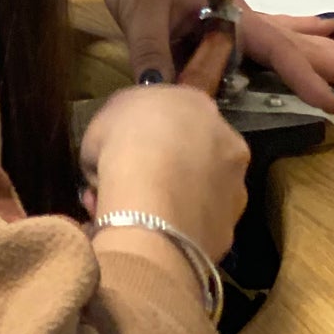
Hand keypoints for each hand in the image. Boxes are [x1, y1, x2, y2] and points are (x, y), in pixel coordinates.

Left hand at [65, 0, 333, 112]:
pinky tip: (319, 30)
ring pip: (289, 35)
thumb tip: (169, 101)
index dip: (305, 80)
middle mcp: (237, 10)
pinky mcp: (213, 10)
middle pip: (300, 42)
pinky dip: (295, 34)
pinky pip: (265, 30)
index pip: (277, 50)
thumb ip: (155, 60)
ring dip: (328, 49)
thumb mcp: (139, 13)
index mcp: (227, 10)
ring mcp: (229, 9)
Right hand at [80, 83, 248, 261]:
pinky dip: (181, 226)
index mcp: (194, 101)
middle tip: (132, 182)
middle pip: (194, 149)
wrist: (150, 201)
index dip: (148, 131)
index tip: (129, 147)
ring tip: (139, 214)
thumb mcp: (99, 127)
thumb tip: (111, 155)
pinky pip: (200, 222)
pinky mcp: (232, 223)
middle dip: (166, 164)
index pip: (174, 112)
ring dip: (175, 196)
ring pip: (201, 188)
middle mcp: (225, 137)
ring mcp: (235, 182)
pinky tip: (155, 232)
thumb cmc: (121, 146)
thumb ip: (115, 133)